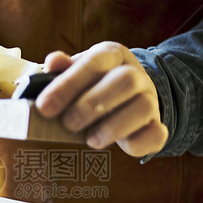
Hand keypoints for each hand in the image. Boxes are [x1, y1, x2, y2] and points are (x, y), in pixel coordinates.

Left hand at [35, 41, 167, 157]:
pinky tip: (119, 147)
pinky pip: (156, 134)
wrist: (130, 96)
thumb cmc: (94, 85)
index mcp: (113, 55)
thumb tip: (52, 63)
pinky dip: (138, 143)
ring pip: (144, 107)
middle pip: (125, 81)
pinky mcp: (157, 125)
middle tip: (68, 124)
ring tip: (91, 140)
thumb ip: (63, 69)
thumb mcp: (77, 71)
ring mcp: (151, 99)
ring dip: (114, 126)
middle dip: (92, 104)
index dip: (68, 84)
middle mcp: (136, 74)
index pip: (94, 62)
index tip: (44, 107)